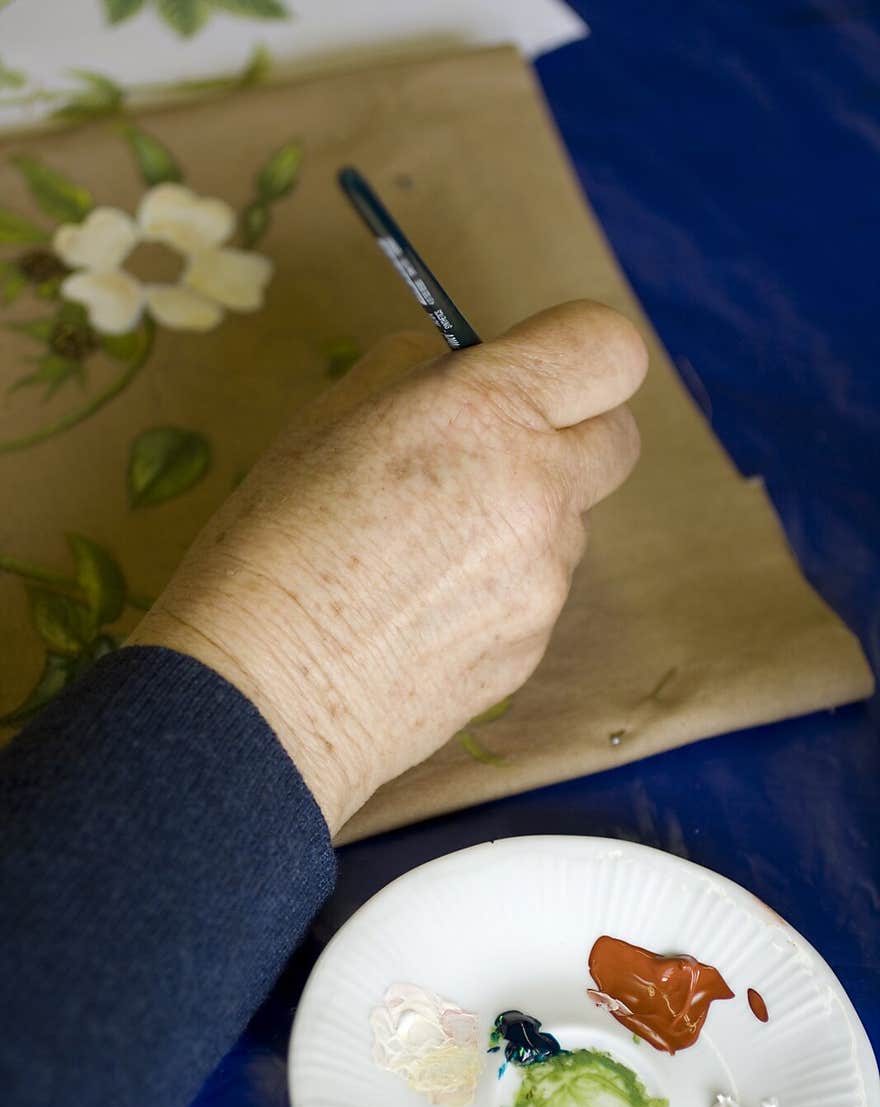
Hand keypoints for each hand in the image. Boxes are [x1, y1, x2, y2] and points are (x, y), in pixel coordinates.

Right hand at [130, 300, 646, 834]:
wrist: (263, 695)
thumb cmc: (271, 546)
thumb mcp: (327, 420)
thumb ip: (417, 376)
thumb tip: (463, 368)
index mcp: (486, 414)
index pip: (607, 348)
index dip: (578, 349)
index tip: (537, 366)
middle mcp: (537, 492)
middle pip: (617, 438)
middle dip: (569, 432)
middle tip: (493, 452)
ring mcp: (544, 580)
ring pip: (568, 523)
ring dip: (522, 518)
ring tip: (423, 554)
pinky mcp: (533, 647)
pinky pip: (537, 592)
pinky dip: (498, 587)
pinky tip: (421, 610)